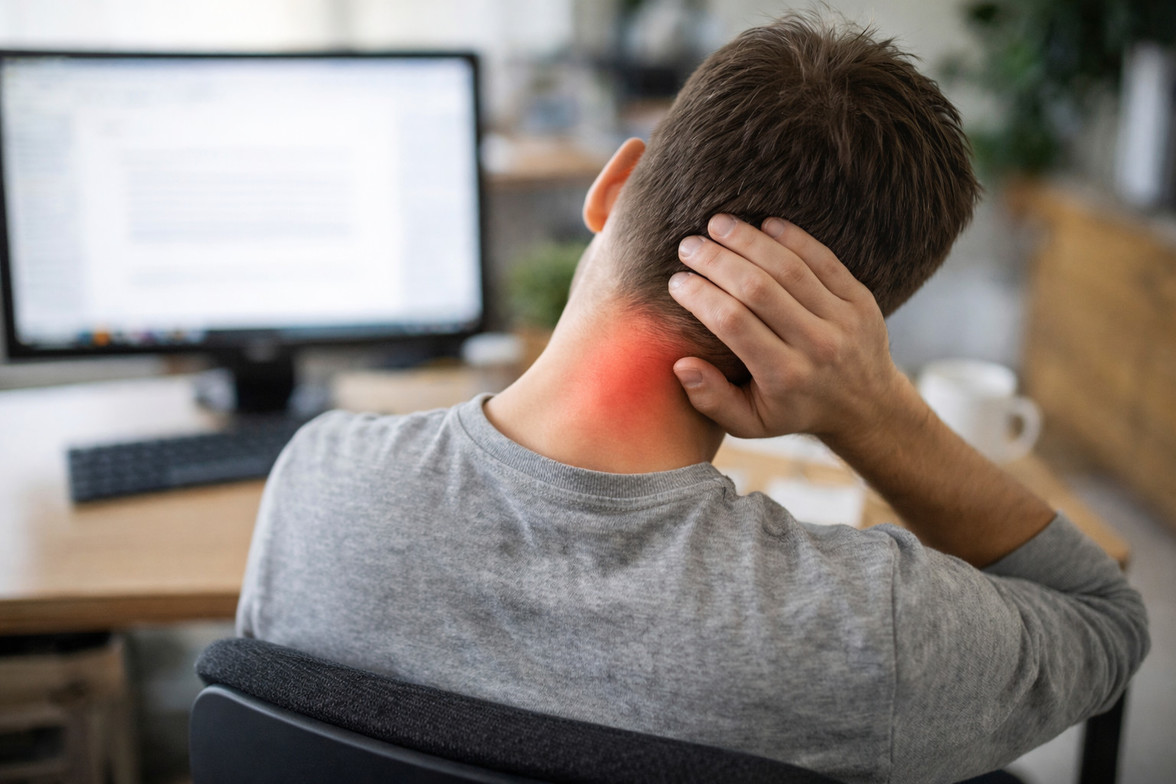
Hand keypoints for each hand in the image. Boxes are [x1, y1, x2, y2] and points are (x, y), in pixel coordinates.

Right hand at [668, 214, 904, 444]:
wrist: (867, 406)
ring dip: (749, 240)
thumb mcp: (750, 423)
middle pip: (758, 289)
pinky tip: (763, 224)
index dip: (700, 296)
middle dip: (717, 261)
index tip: (676, 281)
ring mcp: (843, 320)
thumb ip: (711, 400)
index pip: (733, 323)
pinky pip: (823, 260)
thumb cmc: (795, 410)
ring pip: (788, 268)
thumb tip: (681, 364)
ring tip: (717, 224)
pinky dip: (792, 238)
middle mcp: (816, 346)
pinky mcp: (860, 299)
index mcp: (784, 376)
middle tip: (688, 246)